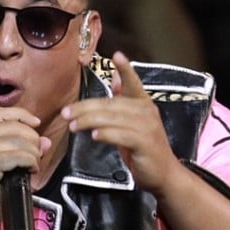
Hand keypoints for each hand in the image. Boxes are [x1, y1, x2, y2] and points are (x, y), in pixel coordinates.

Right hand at [0, 108, 49, 229]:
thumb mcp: (6, 162)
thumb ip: (23, 147)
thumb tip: (45, 140)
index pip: (1, 113)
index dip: (22, 115)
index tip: (37, 124)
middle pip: (14, 126)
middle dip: (32, 140)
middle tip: (35, 156)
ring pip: (19, 141)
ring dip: (33, 154)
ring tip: (33, 166)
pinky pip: (19, 155)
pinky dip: (30, 162)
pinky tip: (31, 171)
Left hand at [61, 51, 181, 194]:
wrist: (163, 173)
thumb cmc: (143, 147)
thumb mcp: (132, 121)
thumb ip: (123, 99)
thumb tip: (114, 76)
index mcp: (143, 103)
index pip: (134, 83)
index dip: (126, 69)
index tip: (117, 55)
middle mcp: (147, 111)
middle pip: (111, 104)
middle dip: (85, 108)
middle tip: (66, 113)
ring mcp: (147, 128)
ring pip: (113, 119)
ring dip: (90, 121)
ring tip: (73, 126)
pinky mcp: (145, 144)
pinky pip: (122, 136)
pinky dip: (107, 134)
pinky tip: (95, 136)